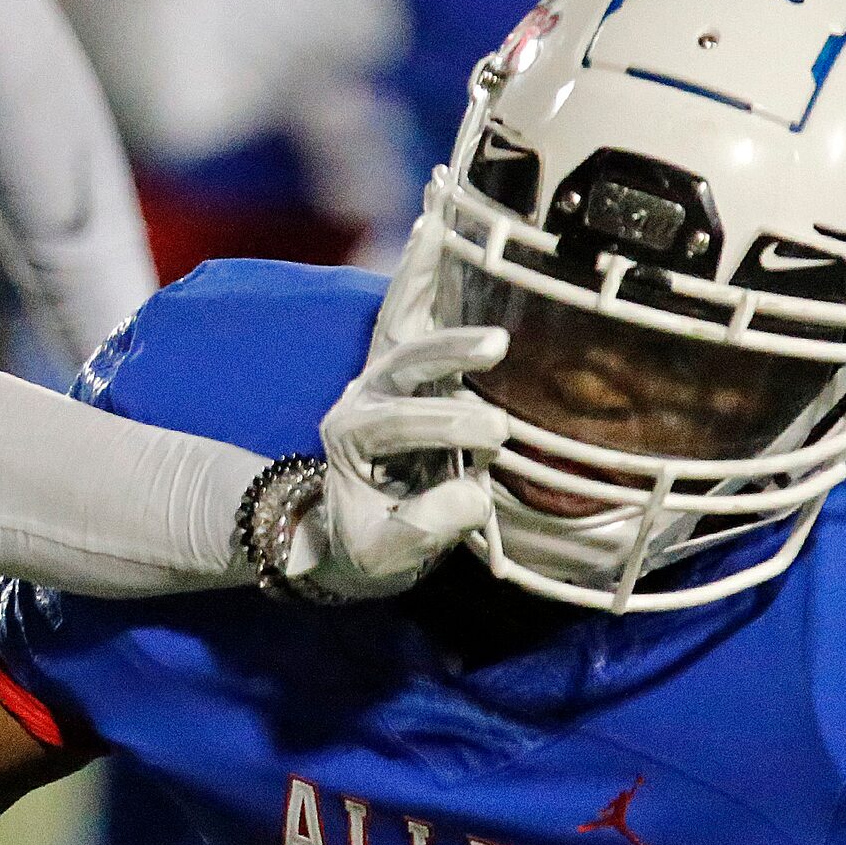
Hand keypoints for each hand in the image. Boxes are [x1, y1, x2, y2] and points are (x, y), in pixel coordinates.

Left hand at [293, 328, 509, 599]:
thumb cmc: (372, 542)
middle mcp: (360, 400)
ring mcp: (381, 381)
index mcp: (347, 439)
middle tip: (496, 354)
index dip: (444, 424)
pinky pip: (420, 336)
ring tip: (498, 337)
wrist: (357, 530)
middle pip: (399, 366)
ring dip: (454, 336)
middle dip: (446, 356)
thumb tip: (474, 496)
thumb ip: (420, 530)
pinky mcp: (407, 376)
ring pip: (411, 344)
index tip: (493, 436)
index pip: (393, 424)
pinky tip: (465, 289)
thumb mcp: (385, 556)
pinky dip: (440, 313)